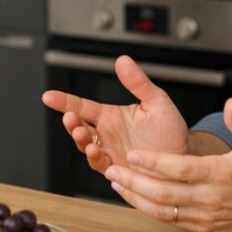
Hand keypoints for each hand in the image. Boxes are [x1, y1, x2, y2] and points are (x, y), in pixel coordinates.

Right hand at [41, 55, 188, 174]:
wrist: (183, 160)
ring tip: (84, 136)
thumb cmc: (171, 131)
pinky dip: (96, 160)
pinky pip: (101, 165)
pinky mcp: (117, 171)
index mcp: (112, 117)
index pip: (83, 106)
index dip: (64, 101)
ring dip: (81, 142)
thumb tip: (123, 60)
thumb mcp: (157, 102)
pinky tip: (97, 154)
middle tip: (70, 118)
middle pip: (79, 128)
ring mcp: (110, 153)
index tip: (48, 96)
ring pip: (86, 148)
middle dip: (71, 124)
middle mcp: (107, 135)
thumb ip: (138, 83)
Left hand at [104, 98, 231, 231]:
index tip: (134, 154)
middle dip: (135, 182)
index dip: (155, 162)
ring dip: (136, 197)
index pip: (182, 169)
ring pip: (163, 210)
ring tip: (116, 182)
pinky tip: (134, 197)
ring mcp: (205, 215)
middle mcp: (210, 197)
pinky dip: (149, 209)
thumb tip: (231, 103)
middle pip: (165, 193)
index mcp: (221, 173)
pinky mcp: (202, 226)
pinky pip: (170, 220)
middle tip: (112, 170)